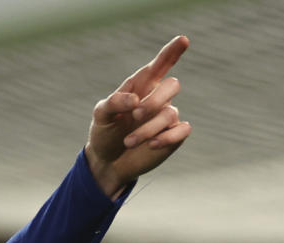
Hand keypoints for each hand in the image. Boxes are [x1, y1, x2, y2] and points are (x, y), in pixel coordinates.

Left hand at [85, 36, 191, 197]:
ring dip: (148, 128)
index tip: (182, 40)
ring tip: (128, 142)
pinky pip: (182, 130)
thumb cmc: (105, 132)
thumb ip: (113, 103)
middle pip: (172, 86)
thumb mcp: (101, 116)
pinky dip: (168, 137)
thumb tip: (134, 100)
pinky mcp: (173, 136)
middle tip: (135, 115)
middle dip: (154, 100)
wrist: (107, 161)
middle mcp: (157, 98)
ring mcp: (167, 117)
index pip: (160, 65)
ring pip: (170, 113)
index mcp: (141, 86)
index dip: (171, 52)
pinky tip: (152, 144)